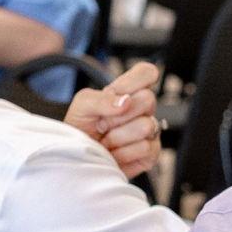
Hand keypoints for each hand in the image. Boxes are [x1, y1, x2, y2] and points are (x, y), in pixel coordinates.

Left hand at [65, 62, 161, 180]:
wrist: (78, 159)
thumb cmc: (81, 129)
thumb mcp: (82, 106)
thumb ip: (101, 98)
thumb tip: (125, 101)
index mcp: (129, 91)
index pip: (147, 73)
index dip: (135, 80)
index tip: (116, 93)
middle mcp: (143, 109)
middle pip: (148, 99)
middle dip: (118, 115)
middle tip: (103, 124)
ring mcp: (150, 131)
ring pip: (146, 126)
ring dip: (118, 137)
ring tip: (106, 141)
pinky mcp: (152, 153)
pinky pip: (145, 148)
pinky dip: (123, 154)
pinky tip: (114, 155)